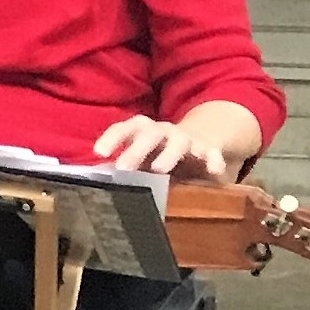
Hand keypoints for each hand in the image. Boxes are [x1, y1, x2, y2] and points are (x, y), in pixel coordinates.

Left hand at [94, 113, 237, 181]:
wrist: (201, 141)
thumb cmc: (160, 153)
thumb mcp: (141, 159)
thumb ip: (122, 167)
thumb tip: (95, 181)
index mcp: (142, 132)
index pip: (124, 128)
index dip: (111, 138)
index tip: (98, 152)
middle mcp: (164, 132)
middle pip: (149, 134)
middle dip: (135, 150)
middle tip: (123, 168)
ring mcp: (187, 140)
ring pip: (179, 142)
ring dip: (169, 154)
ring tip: (159, 169)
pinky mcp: (210, 151)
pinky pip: (213, 154)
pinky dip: (213, 161)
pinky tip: (214, 171)